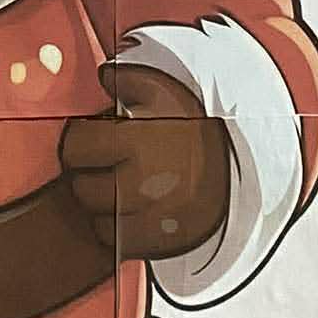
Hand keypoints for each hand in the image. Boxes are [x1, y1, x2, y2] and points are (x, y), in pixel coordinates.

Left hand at [60, 63, 230, 261]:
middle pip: (83, 188)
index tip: (86, 141)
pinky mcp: (168, 239)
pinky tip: (127, 211)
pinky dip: (117, 230)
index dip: (76, 143)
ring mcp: (158, 214)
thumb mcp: (163, 90)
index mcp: (140, 138)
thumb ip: (126, 78)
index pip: (76, 147)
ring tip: (114, 188)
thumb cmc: (196, 123)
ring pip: (99, 219)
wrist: (241, 161)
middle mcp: (147, 179)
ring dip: (100, 206)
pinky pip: (120, 243)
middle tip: (98, 166)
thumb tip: (102, 74)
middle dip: (85, 176)